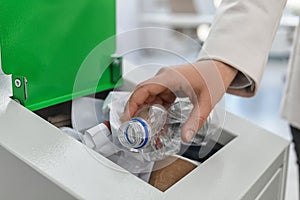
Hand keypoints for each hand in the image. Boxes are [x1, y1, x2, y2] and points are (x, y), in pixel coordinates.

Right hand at [122, 60, 236, 141]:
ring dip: (146, 113)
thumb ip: (195, 121)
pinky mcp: (170, 87)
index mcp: (170, 78)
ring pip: (149, 98)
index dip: (132, 103)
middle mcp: (164, 78)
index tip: (127, 118)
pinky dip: (156, 112)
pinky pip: (158, 100)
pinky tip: (158, 124)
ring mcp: (166, 82)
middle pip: (142, 94)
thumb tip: (185, 138)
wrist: (219, 68)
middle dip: (136, 111)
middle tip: (132, 129)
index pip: (143, 89)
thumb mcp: (206, 102)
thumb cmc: (213, 78)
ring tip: (146, 131)